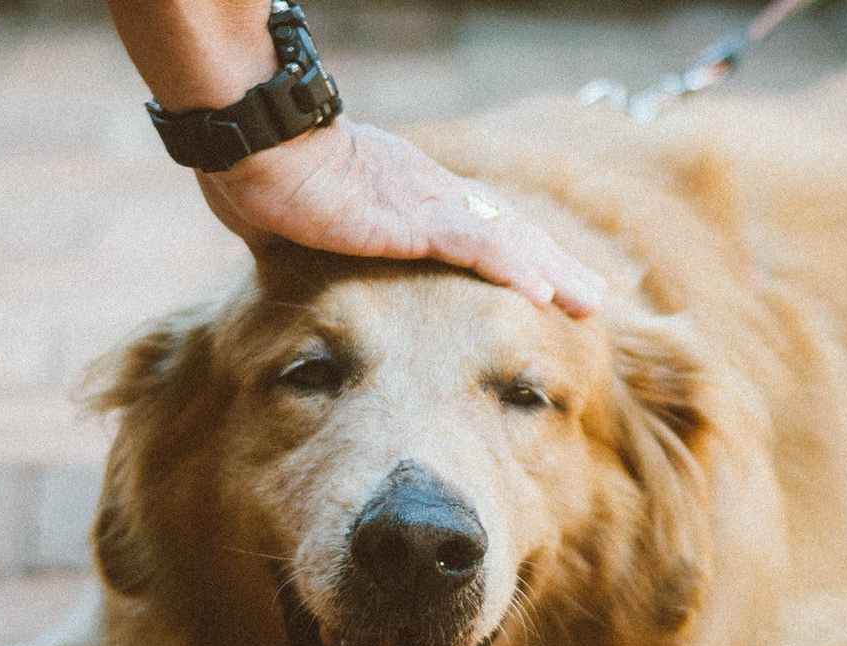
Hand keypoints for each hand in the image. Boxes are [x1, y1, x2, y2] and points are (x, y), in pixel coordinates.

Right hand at [194, 117, 605, 317]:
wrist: (252, 140)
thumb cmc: (258, 173)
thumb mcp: (293, 222)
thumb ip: (305, 242)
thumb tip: (281, 258)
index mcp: (407, 196)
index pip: (478, 228)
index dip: (517, 254)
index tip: (548, 282)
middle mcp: (428, 196)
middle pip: (508, 232)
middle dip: (554, 266)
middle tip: (594, 300)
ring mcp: (424, 205)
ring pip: (505, 240)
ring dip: (551, 273)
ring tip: (588, 305)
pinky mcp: (411, 219)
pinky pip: (473, 246)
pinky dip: (510, 268)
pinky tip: (542, 294)